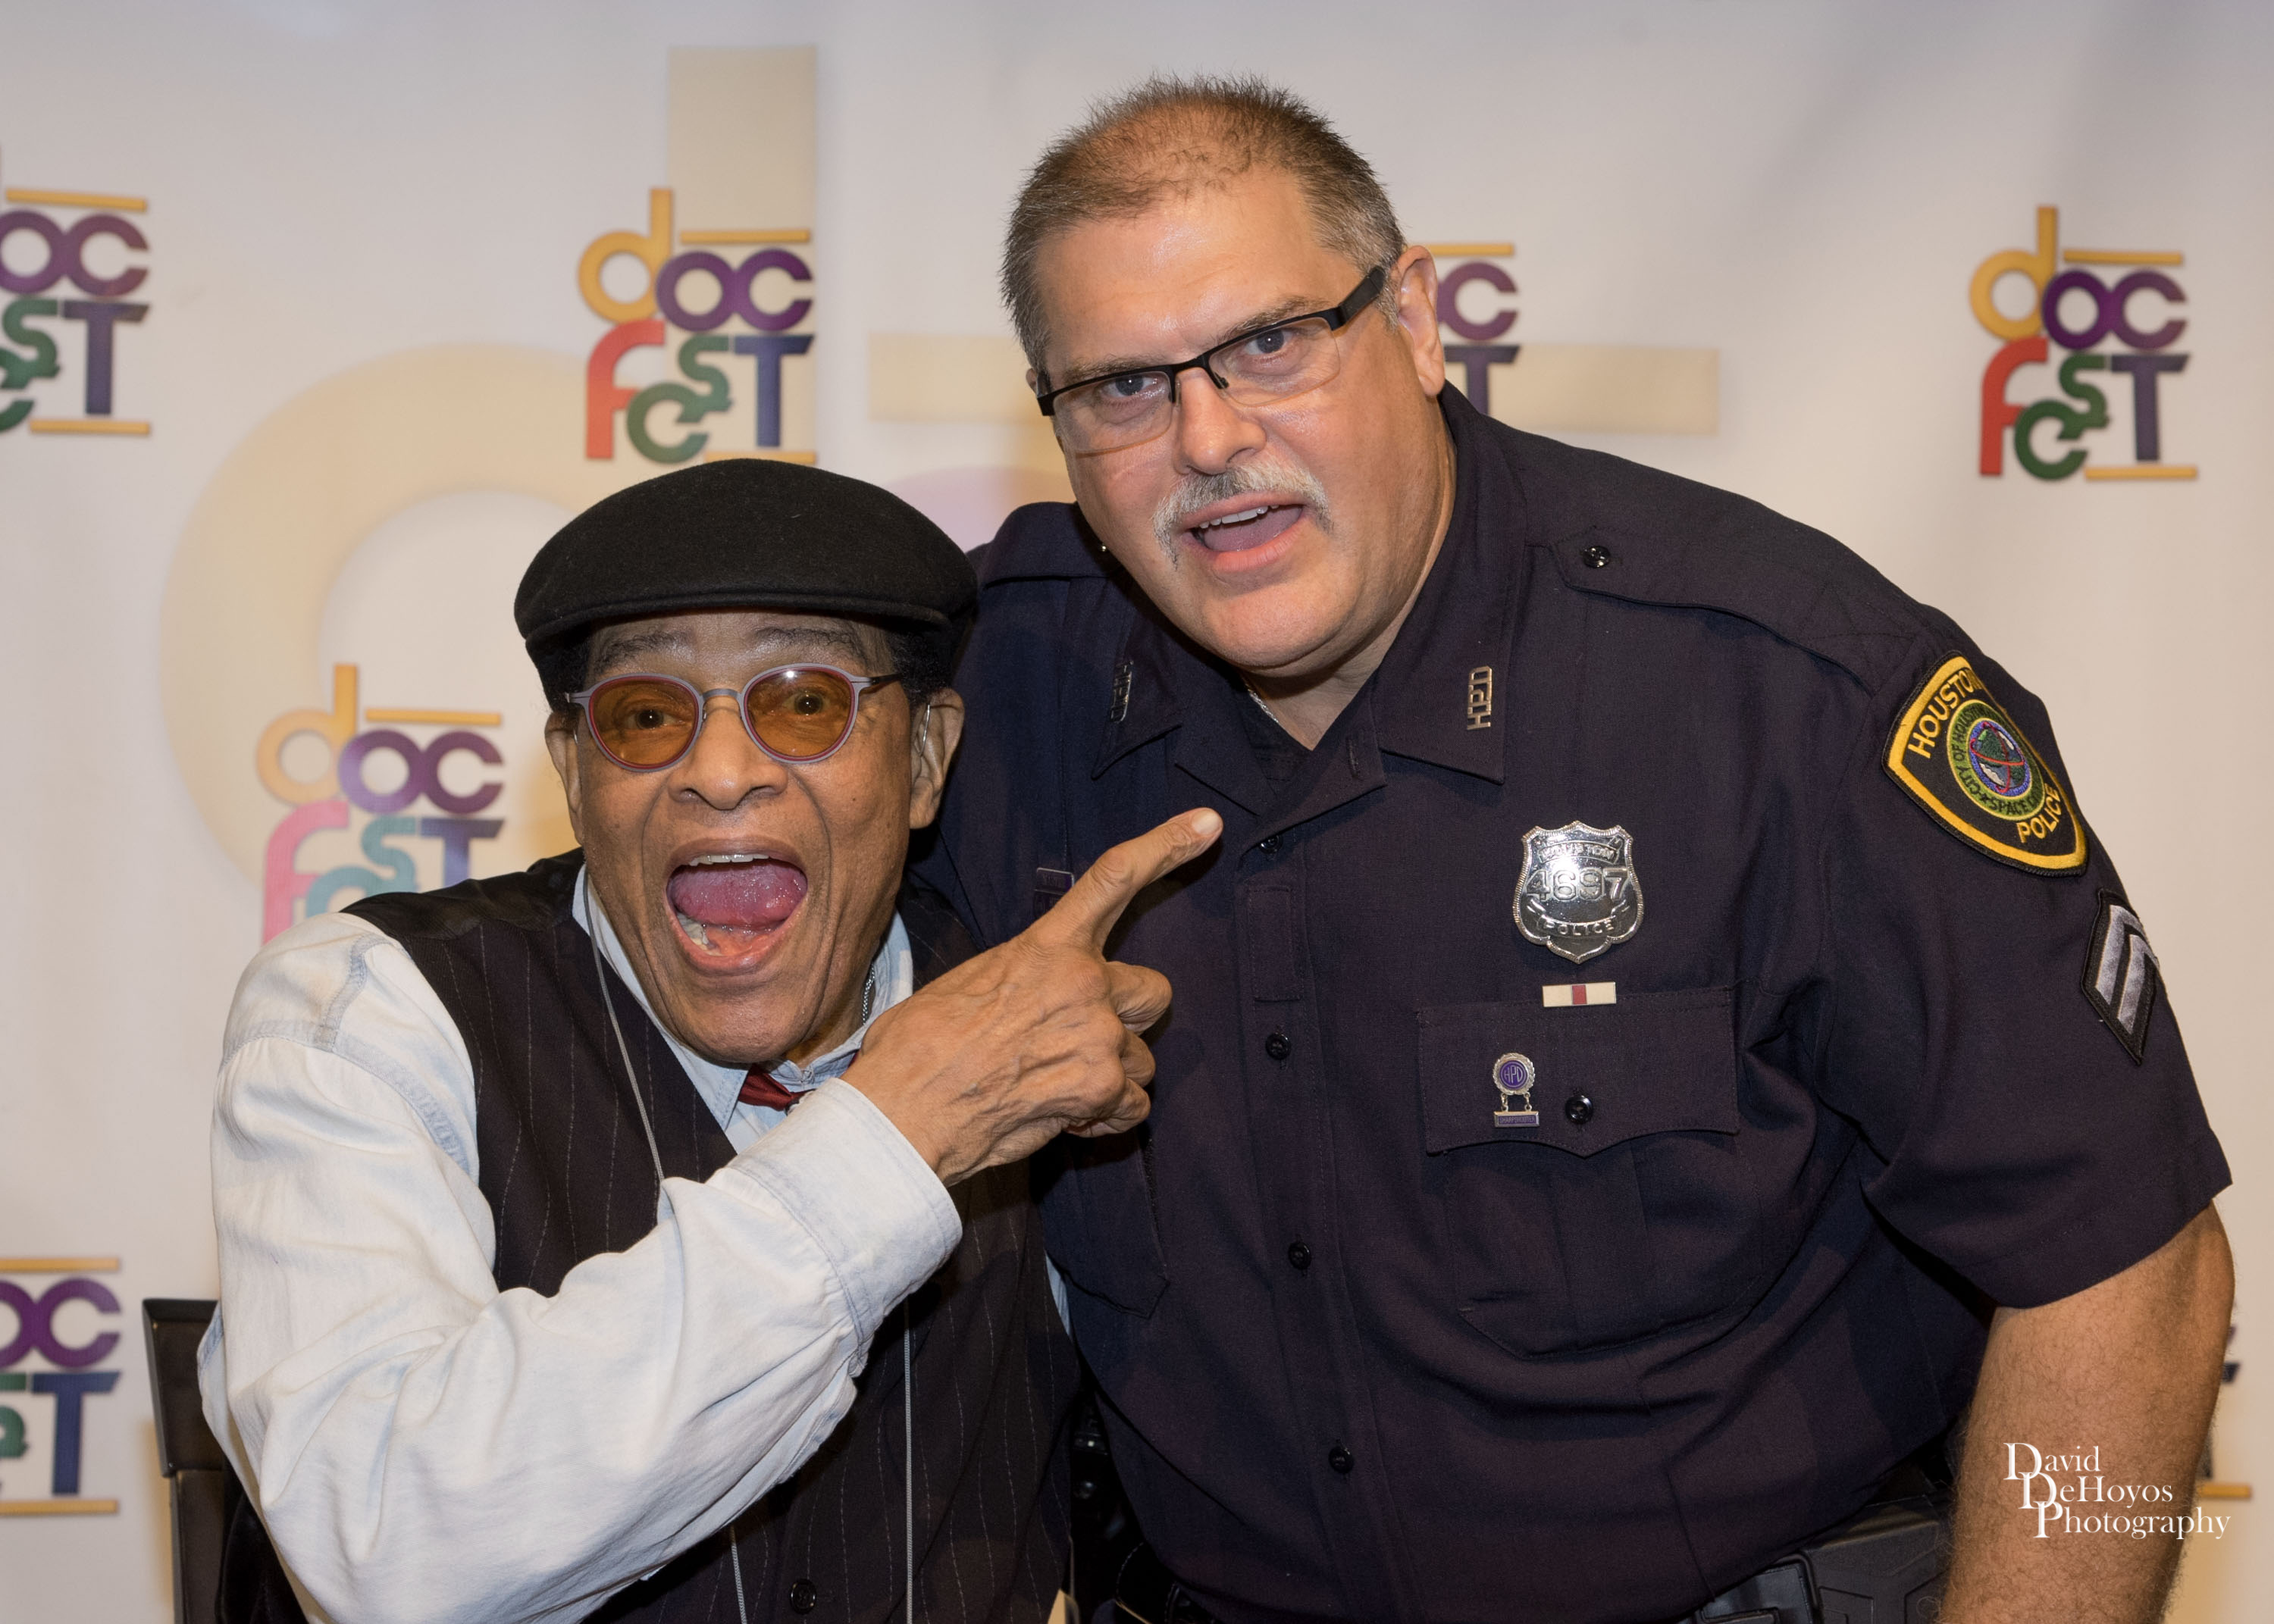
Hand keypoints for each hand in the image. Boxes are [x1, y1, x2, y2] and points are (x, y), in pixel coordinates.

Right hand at [846, 808, 1221, 1184]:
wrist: (905, 1108)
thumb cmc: (919, 1047)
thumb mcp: (969, 983)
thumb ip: (1025, 978)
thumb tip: (1034, 996)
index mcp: (1047, 947)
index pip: (1113, 880)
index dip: (1167, 847)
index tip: (1208, 824)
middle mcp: (1084, 983)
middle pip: (1154, 992)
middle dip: (1129, 1018)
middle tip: (1084, 1040)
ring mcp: (1098, 1036)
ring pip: (1142, 1058)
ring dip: (1109, 1075)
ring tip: (1052, 1085)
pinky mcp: (1101, 1089)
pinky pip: (1135, 1106)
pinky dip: (1106, 1117)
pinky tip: (1064, 1115)